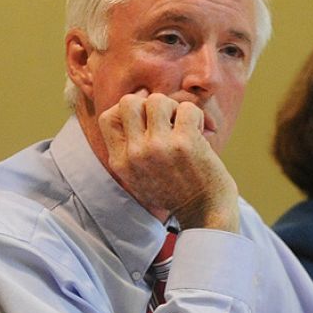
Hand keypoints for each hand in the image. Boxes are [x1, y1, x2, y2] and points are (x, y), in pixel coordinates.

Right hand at [98, 90, 239, 231]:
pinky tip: (198, 131)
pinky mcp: (184, 142)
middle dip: (149, 104)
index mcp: (121, 162)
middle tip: (165, 122)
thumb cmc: (175, 192)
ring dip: (173, 108)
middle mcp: (135, 153)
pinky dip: (195, 115)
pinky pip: (186, 108)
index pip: (108, 117)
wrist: (205, 213)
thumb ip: (130, 149)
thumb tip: (137, 99)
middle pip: (129, 102)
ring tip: (182, 125)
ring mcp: (159, 147)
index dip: (127, 111)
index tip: (145, 120)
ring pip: (157, 100)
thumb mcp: (139, 178)